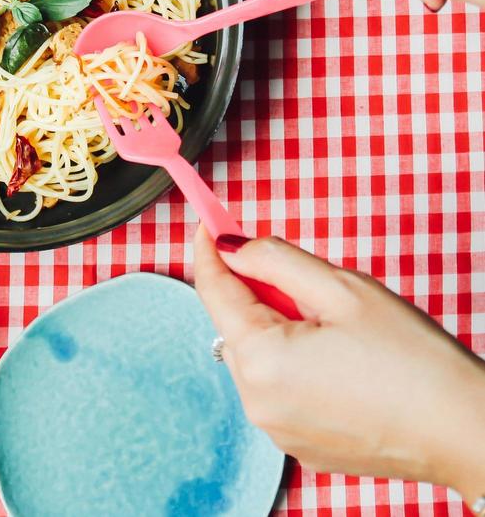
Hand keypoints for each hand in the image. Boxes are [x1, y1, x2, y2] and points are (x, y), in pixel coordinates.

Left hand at [193, 226, 484, 503]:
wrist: (465, 430)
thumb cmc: (413, 360)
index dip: (210, 251)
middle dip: (256, 292)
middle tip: (303, 280)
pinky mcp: (301, 445)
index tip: (209, 224)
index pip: (213, 291)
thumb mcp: (341, 289)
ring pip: (256, 356)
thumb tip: (230, 247)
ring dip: (277, 329)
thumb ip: (274, 259)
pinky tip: (338, 361)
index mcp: (261, 361)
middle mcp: (258, 403)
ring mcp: (278, 430)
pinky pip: (279, 388)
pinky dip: (292, 364)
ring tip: (333, 328)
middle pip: (234, 324)